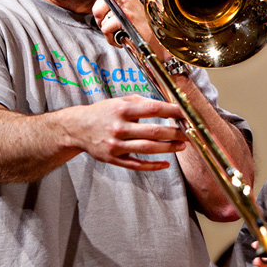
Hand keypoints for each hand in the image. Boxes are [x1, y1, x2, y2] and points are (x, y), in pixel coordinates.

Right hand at [65, 95, 186, 170]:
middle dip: (175, 132)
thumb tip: (167, 105)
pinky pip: (136, 164)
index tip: (186, 113)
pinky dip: (153, 166)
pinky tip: (165, 163)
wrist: (77, 128)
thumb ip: (143, 102)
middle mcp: (119, 127)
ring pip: (147, 148)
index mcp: (122, 110)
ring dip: (168, 148)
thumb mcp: (121, 101)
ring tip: (182, 145)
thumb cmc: (104, 112)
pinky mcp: (113, 158)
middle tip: (189, 133)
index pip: (153, 109)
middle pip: (153, 131)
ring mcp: (116, 145)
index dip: (172, 111)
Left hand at [73, 0, 164, 55]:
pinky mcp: (127, 18)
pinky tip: (122, 35)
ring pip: (100, 18)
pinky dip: (112, 37)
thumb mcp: (123, 6)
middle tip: (110, 21)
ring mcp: (126, 5)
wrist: (154, 38)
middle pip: (96, 4)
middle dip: (100, 17)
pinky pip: (107, 29)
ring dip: (107, 28)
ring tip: (119, 29)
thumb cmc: (139, 23)